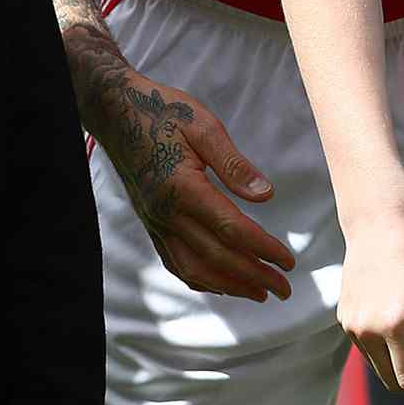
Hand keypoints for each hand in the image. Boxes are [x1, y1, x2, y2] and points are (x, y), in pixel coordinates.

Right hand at [89, 64, 294, 302]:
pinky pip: (174, 262)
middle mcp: (167, 212)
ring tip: (259, 293)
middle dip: (254, 277)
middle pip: (216, 257)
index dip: (263, 249)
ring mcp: (155, 221)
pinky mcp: (150, 223)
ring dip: (229, 285)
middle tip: (284, 289)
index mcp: (184, 187)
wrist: (114, 111)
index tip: (288, 261)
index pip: (231, 229)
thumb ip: (234, 164)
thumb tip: (266, 196)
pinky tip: (220, 283)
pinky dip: (200, 279)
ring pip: (193, 268)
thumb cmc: (162, 111)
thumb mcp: (204, 126)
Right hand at [338, 213, 403, 395]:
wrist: (378, 223)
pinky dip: (379, 348)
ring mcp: (352, 324)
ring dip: (392, 365)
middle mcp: (369, 329)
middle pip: (390, 380)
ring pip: (375, 365)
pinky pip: (364, 347)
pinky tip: (394, 331)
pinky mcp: (343, 317)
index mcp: (396, 324)